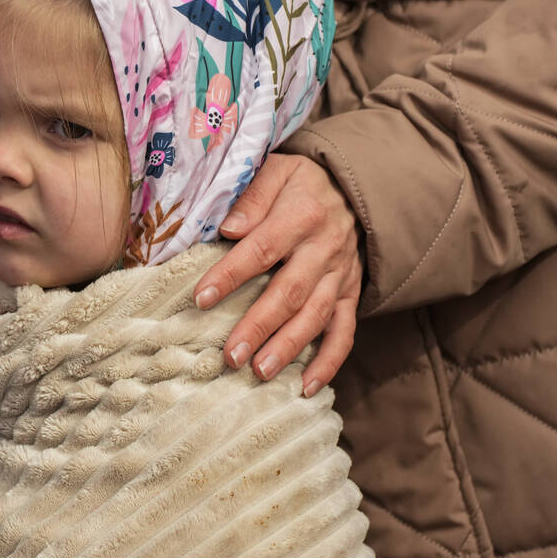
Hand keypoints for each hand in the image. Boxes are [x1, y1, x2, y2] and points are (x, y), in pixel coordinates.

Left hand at [194, 155, 362, 396]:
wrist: (356, 188)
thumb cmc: (303, 183)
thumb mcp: (279, 169)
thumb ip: (253, 195)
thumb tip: (229, 228)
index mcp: (302, 215)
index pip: (261, 249)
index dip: (230, 275)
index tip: (200, 299)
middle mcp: (324, 249)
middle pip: (289, 292)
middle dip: (259, 326)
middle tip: (231, 355)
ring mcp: (340, 275)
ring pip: (315, 317)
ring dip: (288, 348)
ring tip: (259, 372)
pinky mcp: (350, 294)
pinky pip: (345, 332)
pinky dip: (329, 362)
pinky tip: (306, 388)